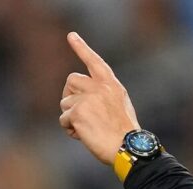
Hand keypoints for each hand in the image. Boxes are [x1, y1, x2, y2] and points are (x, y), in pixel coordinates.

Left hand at [59, 32, 140, 164]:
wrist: (129, 148)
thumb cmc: (125, 135)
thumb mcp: (119, 107)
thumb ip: (102, 96)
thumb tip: (79, 96)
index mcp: (113, 86)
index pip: (95, 62)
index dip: (82, 48)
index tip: (71, 36)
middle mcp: (100, 88)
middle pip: (71, 80)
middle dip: (69, 94)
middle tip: (75, 111)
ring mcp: (88, 99)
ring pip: (65, 103)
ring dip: (71, 117)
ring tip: (88, 129)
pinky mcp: (77, 112)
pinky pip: (63, 119)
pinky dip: (70, 130)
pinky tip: (84, 136)